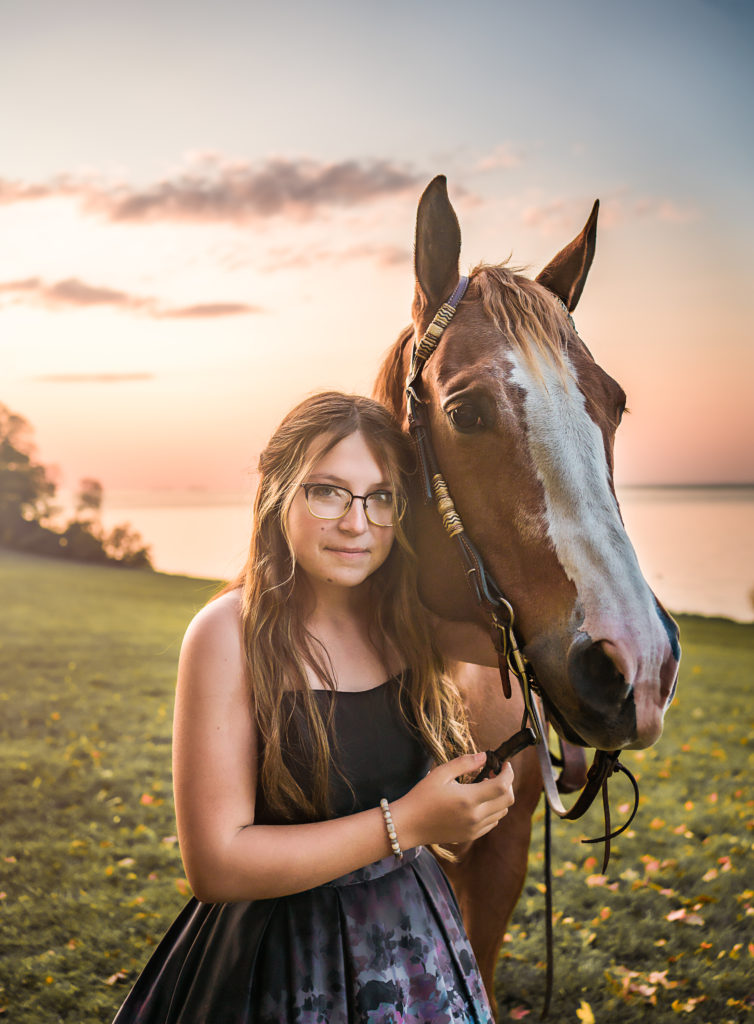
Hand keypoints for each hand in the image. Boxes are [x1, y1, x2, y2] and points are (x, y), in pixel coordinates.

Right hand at [392, 751, 514, 847]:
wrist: (408, 825)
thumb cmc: (422, 796)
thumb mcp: (441, 773)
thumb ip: (465, 763)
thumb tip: (484, 756)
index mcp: (469, 800)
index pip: (502, 786)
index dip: (508, 773)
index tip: (504, 764)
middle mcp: (476, 817)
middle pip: (507, 800)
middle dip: (507, 784)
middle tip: (494, 772)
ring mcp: (474, 829)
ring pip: (502, 812)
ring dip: (500, 797)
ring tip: (485, 785)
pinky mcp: (471, 836)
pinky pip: (492, 822)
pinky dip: (493, 810)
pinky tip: (479, 800)